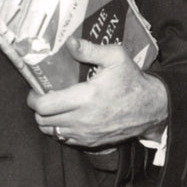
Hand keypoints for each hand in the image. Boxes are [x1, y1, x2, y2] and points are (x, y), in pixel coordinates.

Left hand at [26, 38, 167, 147]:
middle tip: (42, 97)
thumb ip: (90, 50)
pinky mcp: (91, 143)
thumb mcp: (116, 57)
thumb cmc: (132, 81)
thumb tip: (69, 43)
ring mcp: (86, 134)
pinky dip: (59, 130)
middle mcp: (82, 119)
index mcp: (85, 97)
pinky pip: (64, 139)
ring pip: (51, 132)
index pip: (44, 105)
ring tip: (52, 107)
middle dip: (37, 108)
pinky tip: (65, 117)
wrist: (153, 108)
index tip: (36, 89)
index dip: (33, 97)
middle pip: (42, 120)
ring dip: (46, 120)